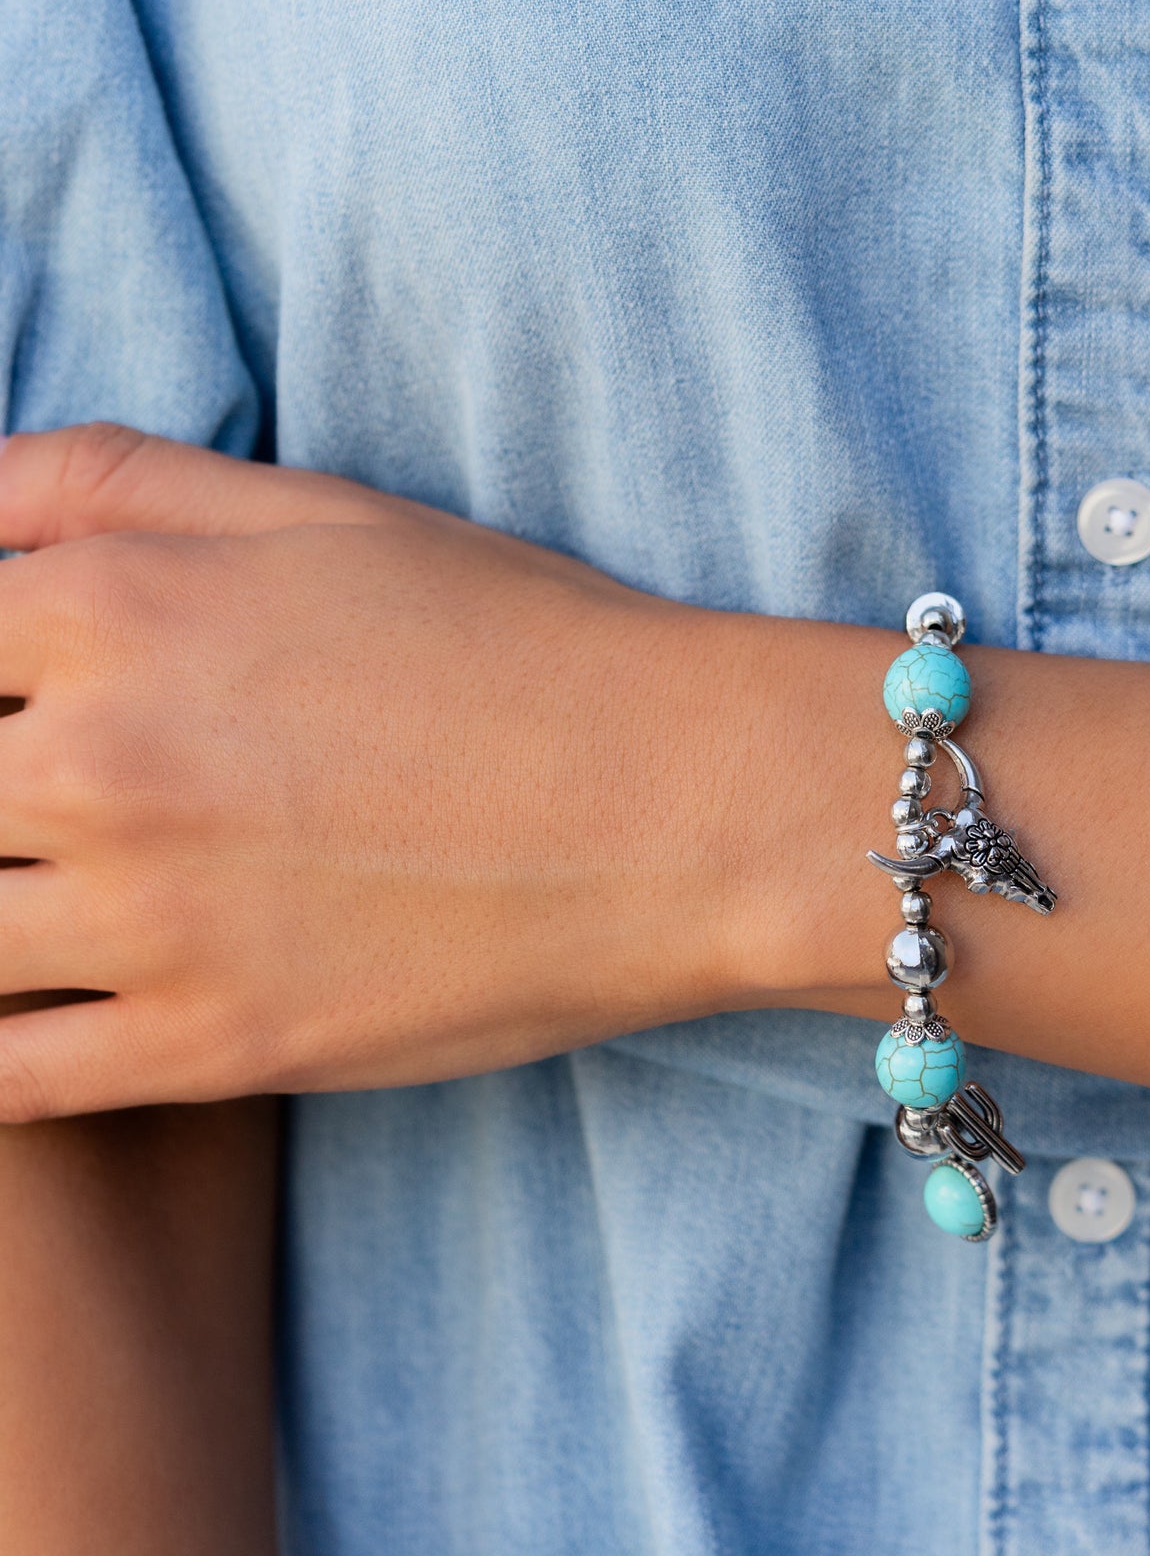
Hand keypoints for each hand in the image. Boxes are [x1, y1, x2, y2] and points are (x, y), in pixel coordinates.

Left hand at [0, 424, 834, 1116]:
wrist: (677, 802)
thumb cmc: (517, 640)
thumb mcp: (321, 509)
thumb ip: (116, 480)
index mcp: (111, 606)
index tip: (20, 712)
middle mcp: (97, 759)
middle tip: (60, 806)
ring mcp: (148, 917)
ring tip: (41, 892)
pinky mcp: (211, 1047)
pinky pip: (2, 1076)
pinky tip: (21, 1009)